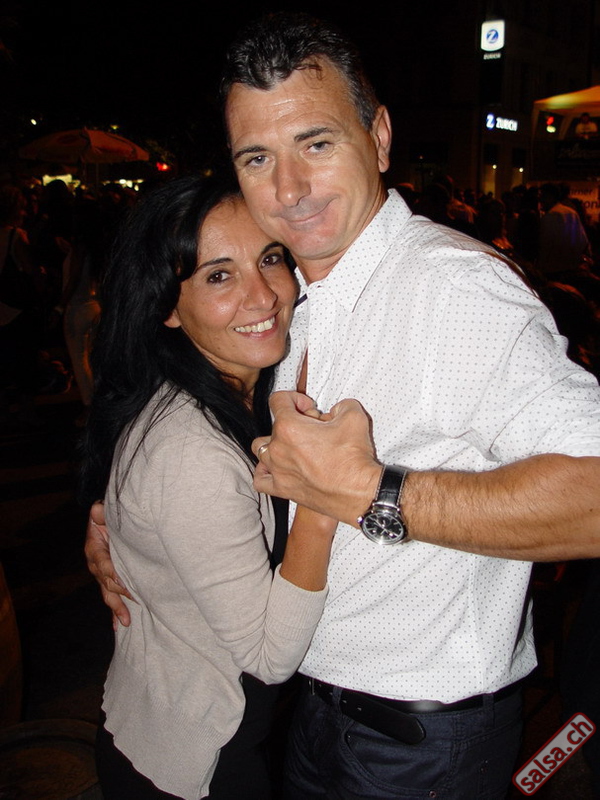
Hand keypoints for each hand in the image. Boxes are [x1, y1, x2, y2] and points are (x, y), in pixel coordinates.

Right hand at [84, 501, 132, 627]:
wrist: (106, 523)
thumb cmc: (108, 518)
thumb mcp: (104, 513)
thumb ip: (102, 513)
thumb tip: (97, 508)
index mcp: (94, 549)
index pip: (103, 564)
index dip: (112, 573)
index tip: (123, 582)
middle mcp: (96, 565)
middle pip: (106, 582)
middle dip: (120, 594)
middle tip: (135, 602)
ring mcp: (102, 575)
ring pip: (108, 594)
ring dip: (117, 608)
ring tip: (126, 621)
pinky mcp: (109, 581)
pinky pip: (110, 598)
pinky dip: (114, 612)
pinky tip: (118, 626)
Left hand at [252, 391, 381, 525]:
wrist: (359, 493)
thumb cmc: (354, 459)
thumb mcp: (354, 417)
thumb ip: (342, 405)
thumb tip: (337, 409)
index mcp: (289, 427)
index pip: (278, 400)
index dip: (295, 398)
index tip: (308, 407)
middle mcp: (278, 448)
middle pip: (275, 425)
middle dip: (294, 422)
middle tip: (314, 429)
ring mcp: (277, 470)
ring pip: (261, 449)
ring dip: (276, 443)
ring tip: (296, 446)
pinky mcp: (282, 489)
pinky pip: (260, 479)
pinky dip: (266, 471)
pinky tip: (279, 468)